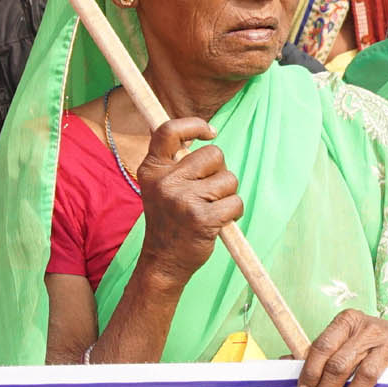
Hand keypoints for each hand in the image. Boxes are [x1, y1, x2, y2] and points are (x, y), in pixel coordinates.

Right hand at [135, 118, 243, 289]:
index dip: (195, 125)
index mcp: (152, 169)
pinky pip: (235, 202)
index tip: (210, 133)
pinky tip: (218, 222)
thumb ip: (173, 160)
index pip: (169, 131)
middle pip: (214, 154)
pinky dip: (234, 213)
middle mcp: (165, 182)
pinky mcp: (202, 218)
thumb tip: (200, 133)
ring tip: (210, 210)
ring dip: (228, 195)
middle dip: (220, 171)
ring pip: (229, 179)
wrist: (163, 261)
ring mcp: (183, 200)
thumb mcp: (159, 186)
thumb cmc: (169, 219)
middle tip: (208, 192)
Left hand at [296, 308, 387, 386]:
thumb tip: (284, 363)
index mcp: (346, 321)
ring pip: (362, 374)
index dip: (310, 371)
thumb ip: (317, 353)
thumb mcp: (342, 341)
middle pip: (339, 363)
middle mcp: (367, 328)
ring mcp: (386, 342)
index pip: (322, 346)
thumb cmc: (365, 343)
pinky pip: (381, 381)